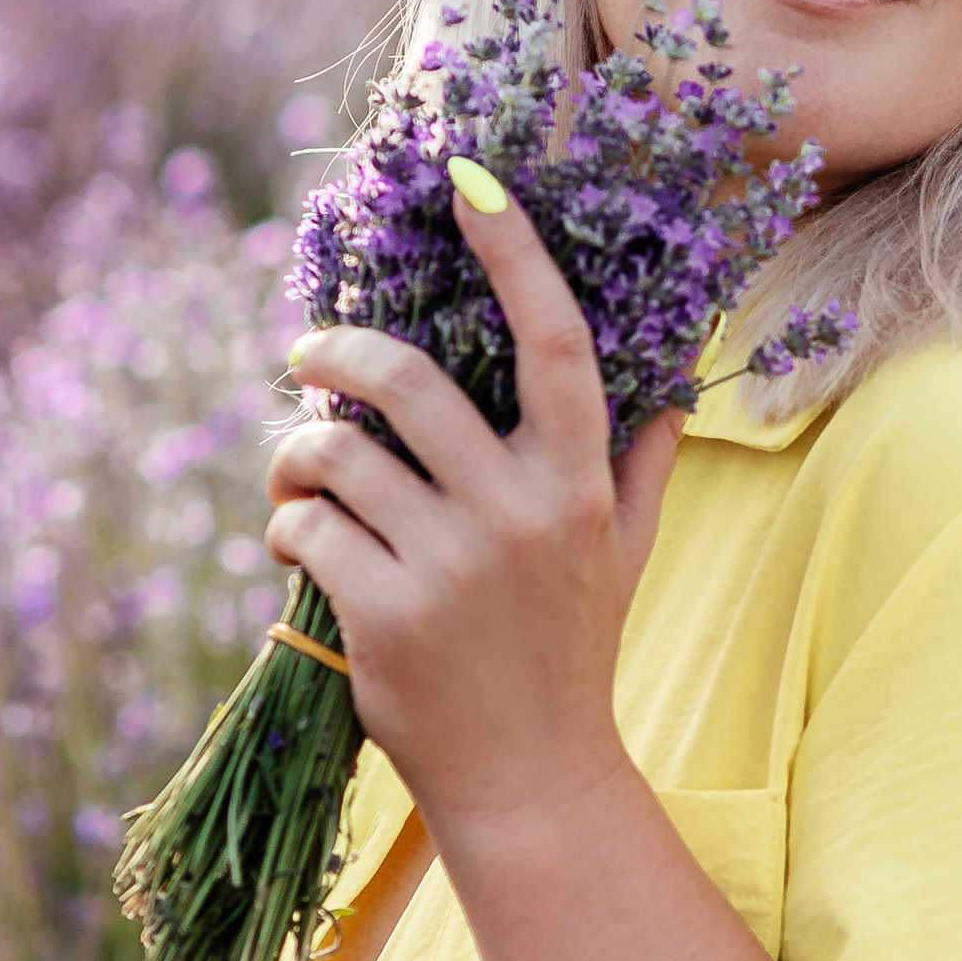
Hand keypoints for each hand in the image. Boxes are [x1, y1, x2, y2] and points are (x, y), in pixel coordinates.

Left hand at [267, 181, 680, 837]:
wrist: (533, 780)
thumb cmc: (573, 654)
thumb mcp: (625, 556)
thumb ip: (640, 465)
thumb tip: (675, 383)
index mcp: (578, 483)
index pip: (555, 342)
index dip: (513, 252)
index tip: (472, 180)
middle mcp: (519, 513)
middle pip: (405, 379)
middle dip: (334, 351)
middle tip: (307, 354)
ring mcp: (450, 565)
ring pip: (335, 452)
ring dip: (296, 454)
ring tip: (300, 480)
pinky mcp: (384, 615)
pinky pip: (306, 529)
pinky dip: (286, 530)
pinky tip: (300, 553)